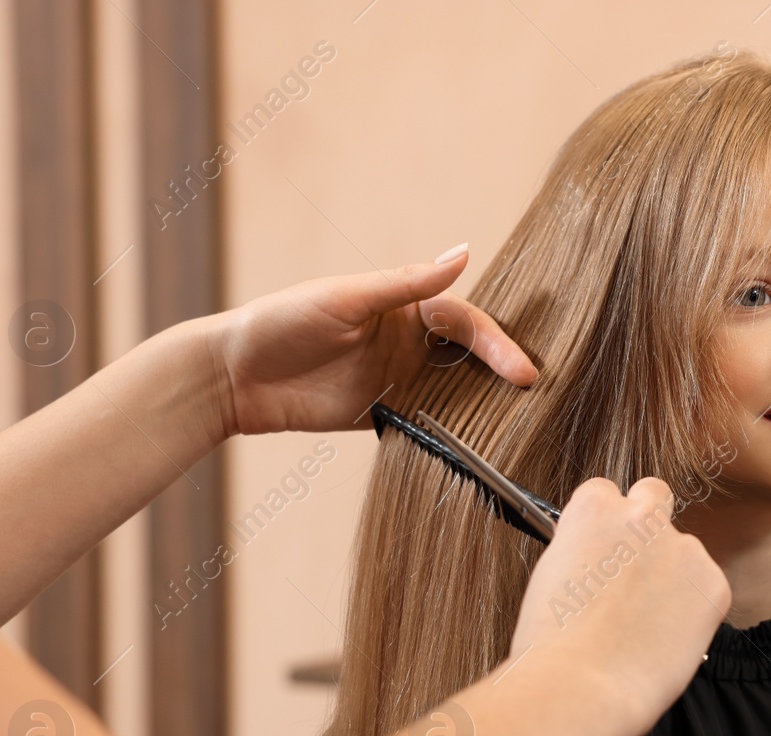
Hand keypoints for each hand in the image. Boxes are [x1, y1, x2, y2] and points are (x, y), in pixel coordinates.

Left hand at [210, 246, 536, 437]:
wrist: (234, 377)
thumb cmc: (282, 322)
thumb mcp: (346, 298)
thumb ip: (406, 283)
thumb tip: (464, 253)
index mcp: (402, 307)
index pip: (464, 321)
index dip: (495, 344)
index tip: (521, 371)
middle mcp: (407, 342)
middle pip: (469, 357)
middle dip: (503, 373)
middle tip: (536, 397)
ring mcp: (397, 381)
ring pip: (456, 392)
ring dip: (485, 406)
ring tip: (521, 426)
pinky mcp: (382, 415)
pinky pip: (429, 424)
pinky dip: (453, 433)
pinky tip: (477, 447)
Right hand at [509, 477, 731, 734]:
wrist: (580, 687)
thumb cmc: (552, 645)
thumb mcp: (553, 574)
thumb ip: (586, 552)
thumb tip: (602, 561)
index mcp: (594, 508)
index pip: (607, 493)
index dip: (606, 527)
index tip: (603, 552)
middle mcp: (642, 516)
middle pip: (654, 497)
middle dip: (648, 524)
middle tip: (636, 571)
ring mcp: (683, 548)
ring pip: (684, 552)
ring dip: (672, 577)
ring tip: (644, 627)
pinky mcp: (714, 585)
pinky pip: (706, 589)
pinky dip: (694, 611)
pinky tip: (664, 640)